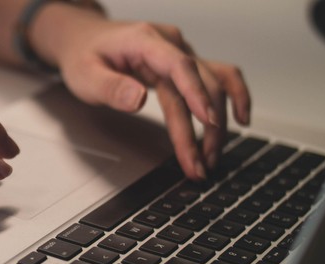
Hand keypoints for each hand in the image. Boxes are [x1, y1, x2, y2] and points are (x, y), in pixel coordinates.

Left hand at [33, 5, 250, 179]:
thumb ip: (111, 88)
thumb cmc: (83, 55)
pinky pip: (218, 77)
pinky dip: (234, 96)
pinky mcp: (183, 65)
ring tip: (211, 157)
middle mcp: (169, 44)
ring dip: (219, 122)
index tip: (207, 121)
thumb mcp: (84, 75)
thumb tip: (139, 99)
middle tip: (200, 164)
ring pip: (214, 84)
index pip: (179, 66)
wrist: (83, 39)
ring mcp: (180, 53)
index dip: (196, 94)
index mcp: (144, 41)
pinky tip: (241, 119)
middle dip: (205, 127)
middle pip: (200, 83)